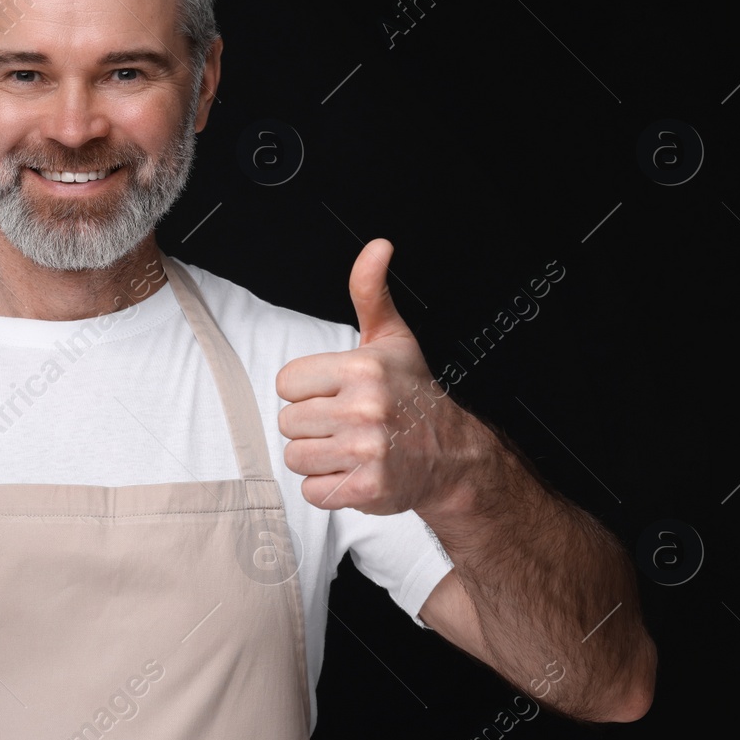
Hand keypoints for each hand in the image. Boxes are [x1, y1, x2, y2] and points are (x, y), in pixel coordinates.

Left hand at [276, 239, 467, 514]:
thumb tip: (377, 247)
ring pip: (296, 458)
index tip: (336, 393)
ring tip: (350, 447)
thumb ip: (370, 292)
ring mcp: (366, 452)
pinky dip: (329, 488)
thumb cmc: (414, 394)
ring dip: (318, 458)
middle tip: (347, 423)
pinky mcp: (367, 489)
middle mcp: (364, 409)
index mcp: (362, 369)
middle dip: (313, 426)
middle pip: (289, 423)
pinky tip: (354, 472)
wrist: (452, 454)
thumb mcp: (392, 337)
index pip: (286, 384)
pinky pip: (313, 491)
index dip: (307, 391)